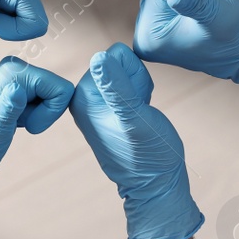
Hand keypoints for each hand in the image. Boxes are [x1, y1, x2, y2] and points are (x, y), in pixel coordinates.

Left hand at [70, 43, 201, 238]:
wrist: (156, 183)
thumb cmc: (148, 155)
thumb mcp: (135, 119)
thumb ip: (117, 88)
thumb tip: (99, 58)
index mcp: (83, 98)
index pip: (113, 55)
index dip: (134, 74)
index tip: (135, 102)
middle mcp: (85, 98)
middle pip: (119, 60)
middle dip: (136, 80)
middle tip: (139, 110)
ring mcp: (97, 103)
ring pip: (127, 70)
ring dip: (140, 88)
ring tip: (140, 114)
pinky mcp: (110, 107)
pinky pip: (129, 83)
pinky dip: (140, 94)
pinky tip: (140, 114)